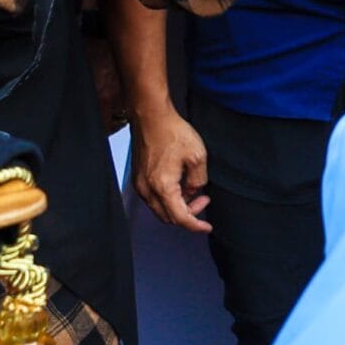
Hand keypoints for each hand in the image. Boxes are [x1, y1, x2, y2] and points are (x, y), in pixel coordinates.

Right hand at [131, 104, 210, 233]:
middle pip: (168, 217)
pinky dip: (168, 198)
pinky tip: (181, 184)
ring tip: (195, 190)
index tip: (207, 227)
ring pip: (160, 208)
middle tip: (205, 199)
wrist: (151, 117)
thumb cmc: (173, 133)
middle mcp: (147, 190)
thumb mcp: (197, 156)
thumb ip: (198, 179)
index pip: (179, 217)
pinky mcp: (138, 178)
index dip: (195, 225)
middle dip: (188, 214)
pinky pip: (154, 198)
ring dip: (178, 206)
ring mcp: (140, 184)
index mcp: (162, 187)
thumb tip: (195, 190)